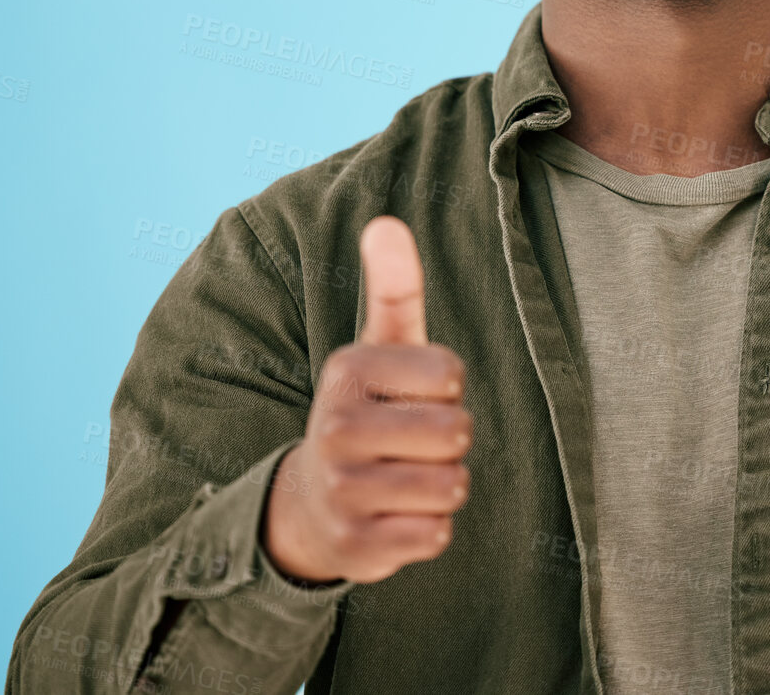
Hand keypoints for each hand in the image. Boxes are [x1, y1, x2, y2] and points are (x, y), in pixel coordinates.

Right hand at [261, 216, 473, 583]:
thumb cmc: (371, 408)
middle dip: (450, 440)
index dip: (447, 387)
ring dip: (445, 484)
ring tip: (406, 475)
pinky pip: (436, 535)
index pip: (451, 374)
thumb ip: (395, 285)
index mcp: (348, 371)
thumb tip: (385, 221)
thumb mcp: (382, 345)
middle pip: (456, 432)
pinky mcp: (356, 547)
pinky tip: (397, 515)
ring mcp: (343, 491)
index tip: (412, 394)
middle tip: (411, 441)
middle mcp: (336, 429)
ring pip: (452, 485)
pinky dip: (429, 528)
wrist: (313, 502)